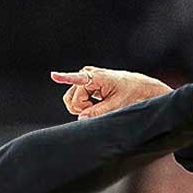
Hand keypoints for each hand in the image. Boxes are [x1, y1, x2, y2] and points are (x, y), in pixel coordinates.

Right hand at [50, 66, 172, 118]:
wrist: (139, 87)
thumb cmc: (131, 93)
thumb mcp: (117, 105)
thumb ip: (98, 112)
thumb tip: (81, 119)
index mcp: (98, 77)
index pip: (78, 79)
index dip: (64, 78)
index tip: (53, 75)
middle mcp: (88, 74)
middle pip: (73, 99)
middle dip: (82, 109)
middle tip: (98, 110)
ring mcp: (86, 77)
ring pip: (72, 99)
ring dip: (82, 107)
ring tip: (98, 106)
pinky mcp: (85, 82)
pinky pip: (75, 97)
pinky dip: (84, 104)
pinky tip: (95, 103)